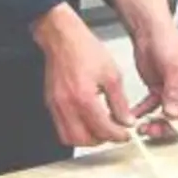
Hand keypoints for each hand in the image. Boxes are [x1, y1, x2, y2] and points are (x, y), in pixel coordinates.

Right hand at [33, 5, 133, 146]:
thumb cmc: (84, 49)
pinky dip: (75, 130)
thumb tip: (126, 120)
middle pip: (84, 140)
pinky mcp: (51, 103)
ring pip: (70, 138)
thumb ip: (120, 102)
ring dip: (87, 139)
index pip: (103, 129)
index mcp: (84, 98)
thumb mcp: (112, 74)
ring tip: (100, 128)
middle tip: (113, 133)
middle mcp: (67, 105)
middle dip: (102, 140)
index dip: (118, 135)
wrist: (62, 37)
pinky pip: (61, 127)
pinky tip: (86, 120)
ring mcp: (56, 106)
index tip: (125, 133)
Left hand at [130, 25, 177, 137]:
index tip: (168, 126)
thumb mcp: (174, 69)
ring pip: (165, 113)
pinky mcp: (158, 90)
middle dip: (165, 124)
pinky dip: (143, 112)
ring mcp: (173, 91)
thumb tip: (172, 115)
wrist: (148, 31)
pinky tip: (134, 117)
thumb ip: (174, 93)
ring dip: (153, 121)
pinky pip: (151, 106)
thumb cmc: (168, 43)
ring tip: (141, 128)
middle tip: (152, 131)